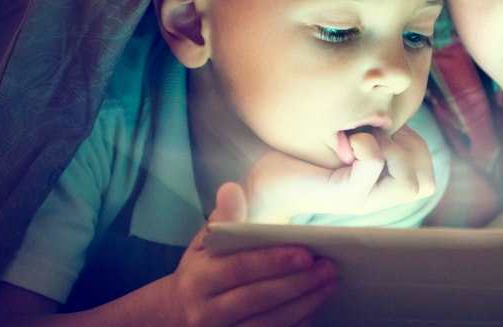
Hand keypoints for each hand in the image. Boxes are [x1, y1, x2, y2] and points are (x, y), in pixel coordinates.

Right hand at [147, 183, 338, 325]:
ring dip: (303, 305)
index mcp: (199, 278)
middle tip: (328, 268)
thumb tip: (231, 190)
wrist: (173, 317)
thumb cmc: (198, 274)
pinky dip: (294, 326)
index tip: (306, 252)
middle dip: (298, 283)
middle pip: (258, 298)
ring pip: (267, 324)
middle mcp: (206, 311)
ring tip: (329, 286)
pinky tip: (312, 311)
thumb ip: (222, 221)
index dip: (273, 261)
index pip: (239, 268)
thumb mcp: (202, 246)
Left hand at [244, 125, 436, 222]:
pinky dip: (369, 147)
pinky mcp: (344, 197)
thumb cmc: (297, 151)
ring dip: (395, 151)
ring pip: (412, 184)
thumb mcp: (346, 135)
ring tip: (362, 139)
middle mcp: (375, 198)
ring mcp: (361, 200)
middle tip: (374, 134)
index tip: (381, 128)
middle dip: (410, 149)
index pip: (428, 175)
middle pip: (426, 184)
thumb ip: (374, 130)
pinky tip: (348, 140)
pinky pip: (375, 167)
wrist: (257, 175)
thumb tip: (395, 109)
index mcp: (380, 186)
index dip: (414, 145)